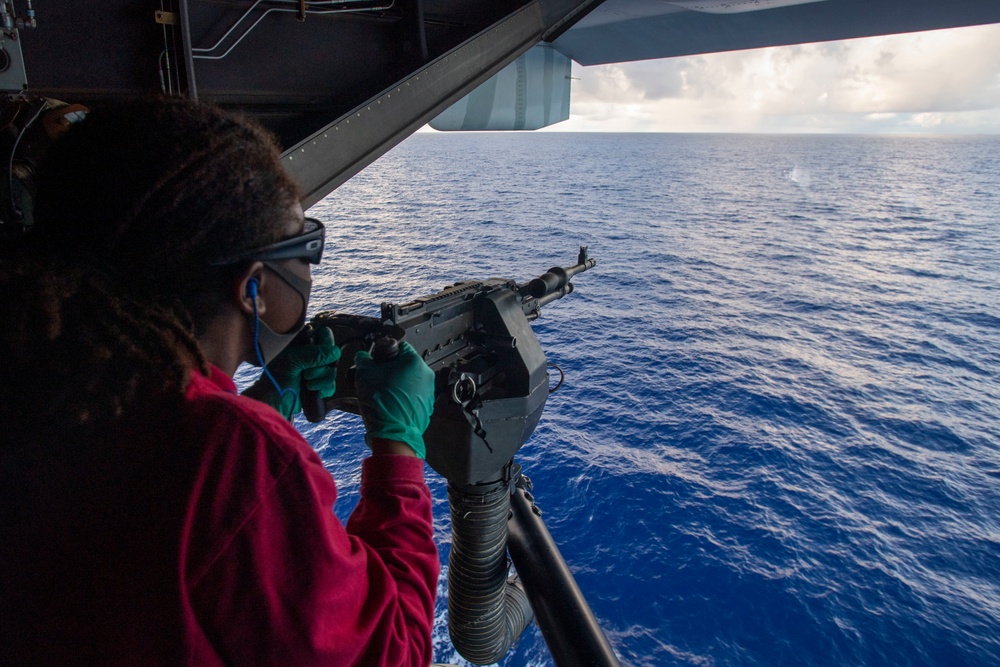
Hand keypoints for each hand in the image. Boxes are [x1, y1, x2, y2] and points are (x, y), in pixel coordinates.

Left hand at [243, 326, 340, 418]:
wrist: (273, 402)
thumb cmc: (276, 378)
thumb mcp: (292, 361)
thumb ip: (314, 354)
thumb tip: (335, 352)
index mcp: (302, 343)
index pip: (323, 335)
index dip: (325, 344)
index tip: (318, 354)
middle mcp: (310, 355)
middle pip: (331, 355)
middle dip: (321, 367)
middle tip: (306, 374)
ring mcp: (315, 370)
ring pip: (332, 370)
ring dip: (322, 380)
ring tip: (308, 384)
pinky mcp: (318, 385)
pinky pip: (332, 384)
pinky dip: (325, 389)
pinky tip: (316, 392)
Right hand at [354, 341, 434, 457]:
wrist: (392, 434)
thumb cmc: (380, 402)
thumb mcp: (364, 374)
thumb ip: (363, 359)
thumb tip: (363, 356)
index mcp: (414, 362)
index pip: (400, 347)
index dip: (385, 352)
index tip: (377, 362)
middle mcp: (426, 375)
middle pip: (406, 365)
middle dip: (391, 369)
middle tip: (377, 380)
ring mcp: (429, 392)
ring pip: (410, 381)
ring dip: (398, 384)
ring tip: (383, 395)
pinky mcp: (427, 407)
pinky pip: (414, 396)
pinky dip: (403, 397)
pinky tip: (392, 405)